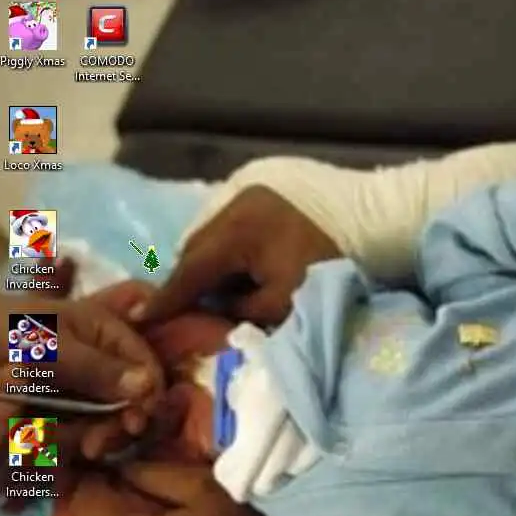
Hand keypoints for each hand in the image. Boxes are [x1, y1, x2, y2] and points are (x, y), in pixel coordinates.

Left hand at [0, 276, 164, 456]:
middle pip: (129, 408)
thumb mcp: (47, 345)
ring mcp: (80, 395)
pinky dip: (52, 449)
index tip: (133, 425)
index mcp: (108, 337)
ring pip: (98, 430)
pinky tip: (32, 450)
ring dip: (77, 442)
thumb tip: (147, 387)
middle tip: (90, 448)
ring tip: (48, 446)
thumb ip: (94, 368)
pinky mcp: (56, 418)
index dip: (147, 400)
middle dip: (111, 431)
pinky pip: (68, 440)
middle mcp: (101, 368)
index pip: (149, 371)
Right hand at [137, 186, 340, 325]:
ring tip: (212, 296)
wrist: (375, 222)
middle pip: (194, 250)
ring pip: (209, 238)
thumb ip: (238, 311)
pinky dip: (225, 253)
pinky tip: (236, 274)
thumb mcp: (282, 303)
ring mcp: (247, 196)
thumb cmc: (331, 267)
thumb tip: (214, 312)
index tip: (140, 319)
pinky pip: (227, 229)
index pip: (189, 271)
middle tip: (181, 312)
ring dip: (207, 267)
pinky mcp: (261, 196)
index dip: (166, 299)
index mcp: (236, 232)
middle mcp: (233, 206)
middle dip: (187, 282)